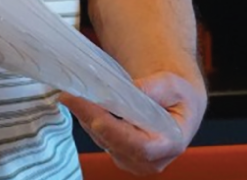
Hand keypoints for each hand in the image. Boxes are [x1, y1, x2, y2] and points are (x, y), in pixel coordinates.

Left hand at [62, 71, 206, 174]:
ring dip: (85, 118)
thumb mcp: (173, 84)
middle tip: (69, 95)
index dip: (111, 128)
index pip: (137, 144)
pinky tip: (79, 104)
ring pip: (103, 141)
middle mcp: (151, 160)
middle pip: (114, 142)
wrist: (177, 106)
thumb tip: (131, 89)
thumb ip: (154, 88)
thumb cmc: (178, 96)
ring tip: (70, 96)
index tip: (90, 109)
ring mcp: (134, 161)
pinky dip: (88, 120)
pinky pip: (100, 139)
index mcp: (170, 144)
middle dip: (89, 117)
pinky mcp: (121, 155)